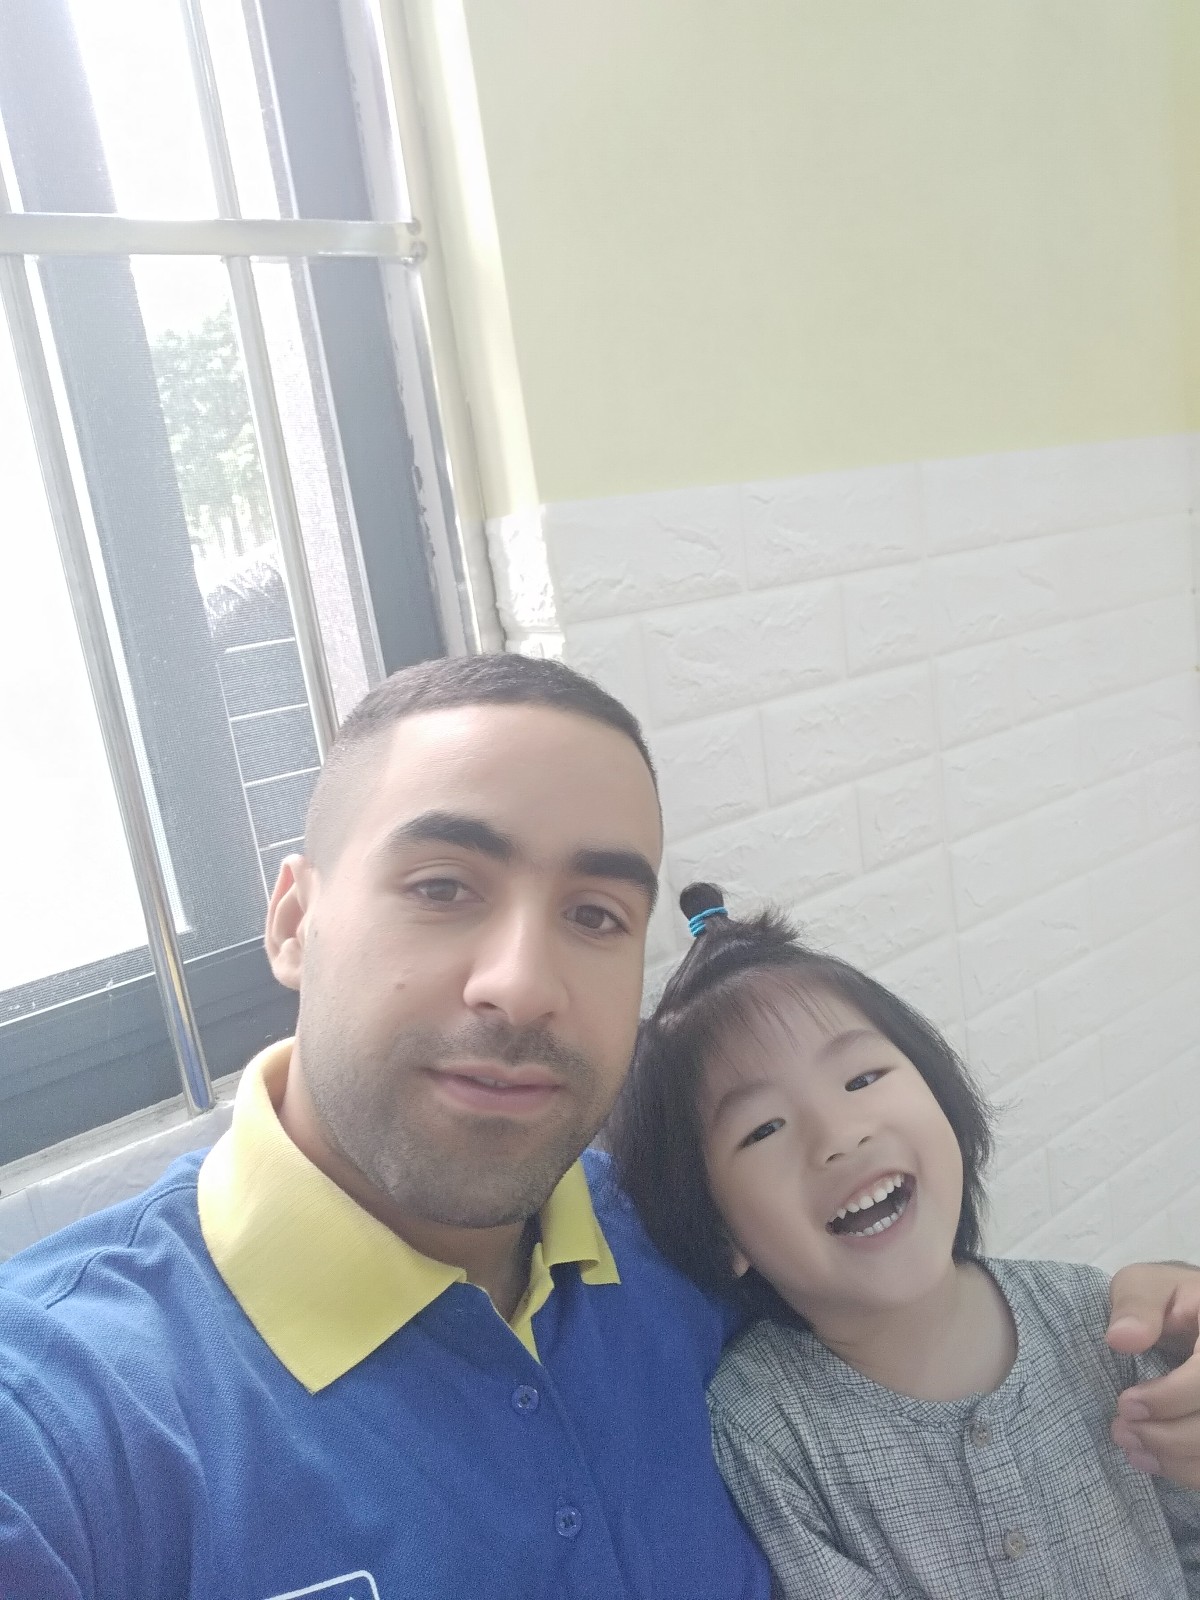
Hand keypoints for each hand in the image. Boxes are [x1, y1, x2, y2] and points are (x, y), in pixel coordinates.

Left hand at [1107, 1261, 1199, 1486]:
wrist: (1189, 1318)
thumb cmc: (1167, 1302)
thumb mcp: (1146, 1286)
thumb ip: (1138, 1305)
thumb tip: (1121, 1339)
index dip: (1171, 1398)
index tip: (1126, 1404)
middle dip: (1170, 1436)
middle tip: (1121, 1431)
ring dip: (1176, 1459)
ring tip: (1131, 1446)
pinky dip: (1187, 1470)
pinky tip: (1152, 1460)